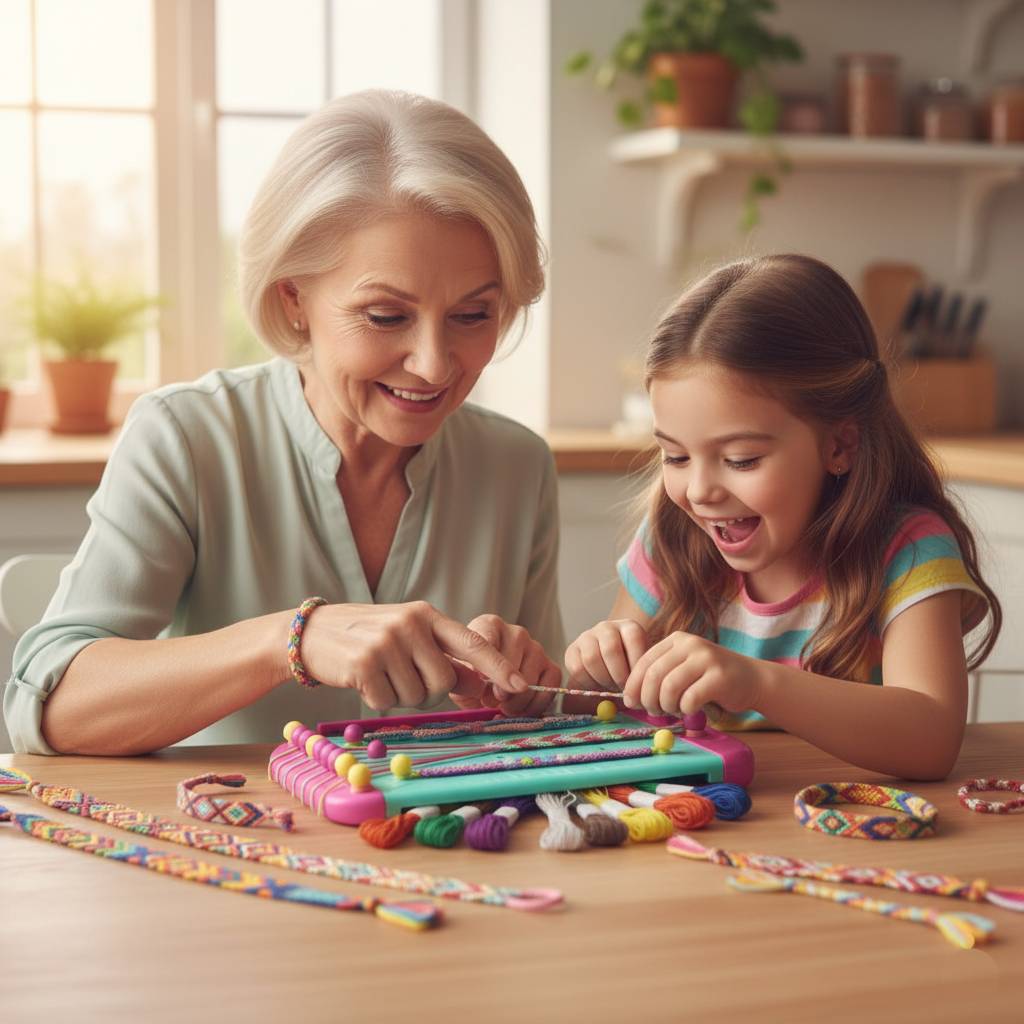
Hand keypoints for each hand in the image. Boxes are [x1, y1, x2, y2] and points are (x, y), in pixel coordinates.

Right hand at [298, 601, 527, 710]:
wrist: (313, 632)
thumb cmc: (368, 637)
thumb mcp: (409, 636)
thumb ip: (442, 656)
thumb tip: (479, 683)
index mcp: (427, 615)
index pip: (472, 642)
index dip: (498, 667)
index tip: (521, 685)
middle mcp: (410, 624)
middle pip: (444, 681)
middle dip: (428, 690)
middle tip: (403, 676)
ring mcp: (386, 642)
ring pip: (417, 695)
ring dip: (400, 695)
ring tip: (381, 674)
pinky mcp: (364, 664)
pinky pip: (387, 701)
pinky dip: (377, 699)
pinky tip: (363, 680)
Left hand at [450, 614, 562, 716]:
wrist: (483, 680)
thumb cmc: (468, 674)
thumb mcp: (458, 674)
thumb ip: (464, 678)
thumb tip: (483, 686)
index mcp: (489, 625)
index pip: (488, 642)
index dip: (486, 667)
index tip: (483, 684)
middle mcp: (516, 633)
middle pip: (511, 664)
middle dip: (500, 690)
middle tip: (489, 702)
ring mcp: (536, 647)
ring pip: (530, 678)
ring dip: (517, 701)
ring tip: (503, 707)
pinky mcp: (550, 665)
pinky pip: (550, 686)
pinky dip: (537, 704)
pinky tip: (522, 710)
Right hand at [565, 618, 647, 691]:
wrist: (608, 667)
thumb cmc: (629, 666)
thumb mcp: (640, 664)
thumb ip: (641, 671)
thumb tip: (638, 689)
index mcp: (629, 626)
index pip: (634, 638)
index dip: (636, 663)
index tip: (637, 680)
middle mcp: (607, 627)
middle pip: (611, 649)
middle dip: (619, 676)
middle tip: (623, 689)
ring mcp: (587, 636)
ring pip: (591, 659)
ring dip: (603, 679)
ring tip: (611, 686)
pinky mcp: (572, 650)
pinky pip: (577, 668)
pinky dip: (588, 683)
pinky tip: (597, 684)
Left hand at [622, 631, 763, 717]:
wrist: (752, 679)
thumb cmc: (712, 679)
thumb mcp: (684, 667)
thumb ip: (661, 675)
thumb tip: (630, 697)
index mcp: (677, 640)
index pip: (644, 661)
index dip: (633, 684)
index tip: (631, 702)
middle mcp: (690, 644)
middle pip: (654, 675)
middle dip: (647, 698)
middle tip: (652, 711)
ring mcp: (706, 659)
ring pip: (669, 687)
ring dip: (666, 706)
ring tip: (672, 711)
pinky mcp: (719, 677)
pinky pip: (690, 698)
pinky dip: (684, 709)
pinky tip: (689, 710)